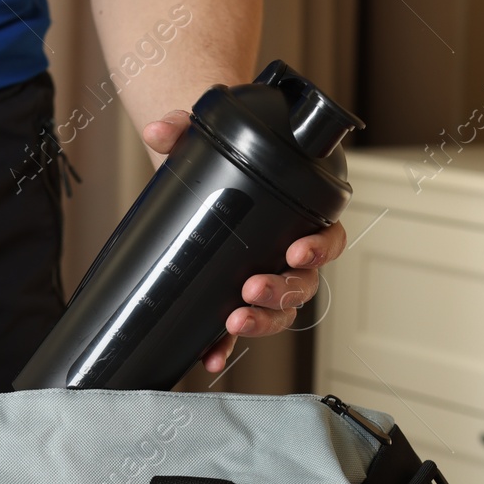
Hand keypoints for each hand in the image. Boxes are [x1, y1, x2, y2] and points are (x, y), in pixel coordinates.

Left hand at [141, 110, 347, 373]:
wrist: (193, 175)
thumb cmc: (219, 158)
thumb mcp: (205, 135)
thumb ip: (184, 127)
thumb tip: (156, 129)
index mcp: (299, 216)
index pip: (327, 236)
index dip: (320, 248)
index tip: (297, 250)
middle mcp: (290, 254)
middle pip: (303, 282)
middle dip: (282, 290)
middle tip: (253, 287)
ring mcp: (265, 279)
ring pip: (280, 310)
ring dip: (262, 320)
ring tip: (235, 320)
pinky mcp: (235, 297)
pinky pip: (238, 328)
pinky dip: (225, 345)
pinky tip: (211, 357)